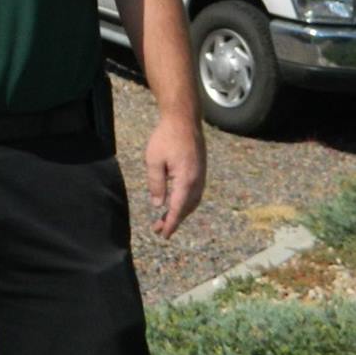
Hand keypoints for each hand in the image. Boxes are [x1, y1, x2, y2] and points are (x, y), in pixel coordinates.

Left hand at [143, 115, 204, 237]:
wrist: (184, 119)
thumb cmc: (166, 137)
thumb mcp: (154, 160)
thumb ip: (156, 184)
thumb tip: (158, 204)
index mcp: (186, 180)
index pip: (177, 208)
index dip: (170, 223)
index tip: (163, 235)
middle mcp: (197, 181)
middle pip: (187, 208)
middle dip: (173, 221)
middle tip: (158, 230)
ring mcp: (201, 176)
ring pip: (192, 202)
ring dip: (180, 213)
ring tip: (165, 219)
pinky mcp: (201, 171)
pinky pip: (195, 193)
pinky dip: (186, 203)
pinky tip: (176, 203)